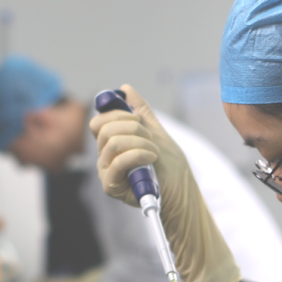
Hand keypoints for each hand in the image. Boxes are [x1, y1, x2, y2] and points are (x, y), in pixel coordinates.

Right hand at [90, 85, 240, 281]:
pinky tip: (151, 158)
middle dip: (131, 126)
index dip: (116, 113)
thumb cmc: (170, 166)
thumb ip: (141, 112)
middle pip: (103, 128)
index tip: (137, 118)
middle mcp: (104, 157)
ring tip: (154, 151)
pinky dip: (137, 154)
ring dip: (139, 141)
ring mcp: (106, 171)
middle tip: (150, 137)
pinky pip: (116, 161)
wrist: (182, 193)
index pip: (99, 121)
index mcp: (112, 143)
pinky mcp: (111, 186)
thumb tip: (125, 89)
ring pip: (111, 142)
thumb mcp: (157, 132)